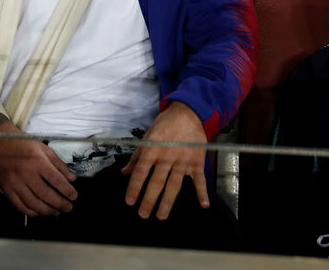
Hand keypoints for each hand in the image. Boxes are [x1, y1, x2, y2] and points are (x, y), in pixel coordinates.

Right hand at [0, 121, 77, 216]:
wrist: (2, 144)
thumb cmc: (25, 145)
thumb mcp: (45, 150)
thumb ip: (59, 165)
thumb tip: (71, 179)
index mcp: (38, 162)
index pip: (56, 180)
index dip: (67, 190)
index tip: (74, 196)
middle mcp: (27, 173)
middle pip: (46, 194)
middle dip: (59, 203)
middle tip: (68, 207)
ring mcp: (16, 183)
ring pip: (33, 203)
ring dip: (47, 211)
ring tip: (56, 212)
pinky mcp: (8, 189)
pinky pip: (20, 205)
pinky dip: (31, 212)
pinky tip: (39, 212)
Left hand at [122, 102, 208, 219]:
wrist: (189, 113)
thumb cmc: (166, 123)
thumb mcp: (148, 135)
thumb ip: (137, 155)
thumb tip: (125, 172)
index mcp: (153, 148)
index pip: (141, 171)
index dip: (134, 187)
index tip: (130, 201)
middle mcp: (168, 155)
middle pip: (156, 182)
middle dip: (149, 200)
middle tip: (143, 214)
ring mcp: (183, 160)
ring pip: (174, 184)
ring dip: (167, 201)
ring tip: (161, 215)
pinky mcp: (197, 161)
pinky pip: (199, 179)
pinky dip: (202, 192)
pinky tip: (203, 204)